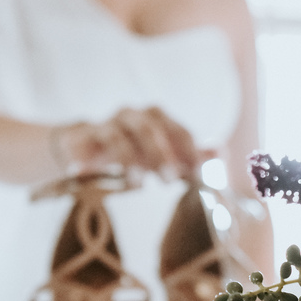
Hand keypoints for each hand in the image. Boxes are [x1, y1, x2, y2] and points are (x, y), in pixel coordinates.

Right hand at [56, 107, 202, 178]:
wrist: (82, 146)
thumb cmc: (130, 150)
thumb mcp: (162, 154)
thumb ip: (190, 155)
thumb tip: (222, 152)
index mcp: (155, 119)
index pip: (178, 130)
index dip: (189, 150)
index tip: (196, 173)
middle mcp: (130, 116)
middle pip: (148, 128)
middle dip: (161, 153)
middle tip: (169, 179)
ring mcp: (103, 124)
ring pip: (117, 135)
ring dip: (128, 159)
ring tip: (137, 184)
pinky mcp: (78, 136)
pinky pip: (81, 144)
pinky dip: (83, 158)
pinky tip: (83, 172)